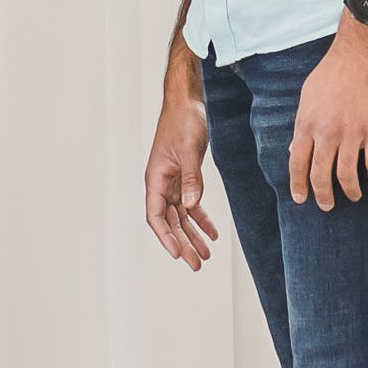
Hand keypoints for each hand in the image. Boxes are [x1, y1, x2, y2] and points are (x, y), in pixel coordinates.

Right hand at [145, 80, 215, 270]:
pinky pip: (191, 204)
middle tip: (196, 265)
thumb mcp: (190, 150)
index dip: (166, 237)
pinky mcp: (184, 177)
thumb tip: (190, 205)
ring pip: (181, 217)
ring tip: (205, 256)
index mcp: (155, 179)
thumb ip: (191, 179)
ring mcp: (172, 182)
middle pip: (170, 222)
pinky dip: (201, 218)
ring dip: (193, 235)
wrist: (187, 102)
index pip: (156, 216)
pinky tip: (212, 232)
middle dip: (183, 244)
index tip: (178, 255)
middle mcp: (160, 184)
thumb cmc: (183, 122)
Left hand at [287, 21, 367, 209]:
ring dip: (350, 190)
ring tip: (353, 196)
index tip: (301, 198)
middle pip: (321, 174)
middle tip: (326, 205)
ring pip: (347, 175)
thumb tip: (294, 148)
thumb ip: (303, 122)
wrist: (364, 50)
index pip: (297, 162)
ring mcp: (352, 133)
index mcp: (307, 122)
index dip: (298, 184)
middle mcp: (327, 132)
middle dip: (323, 195)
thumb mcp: (309, 94)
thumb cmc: (335, 68)